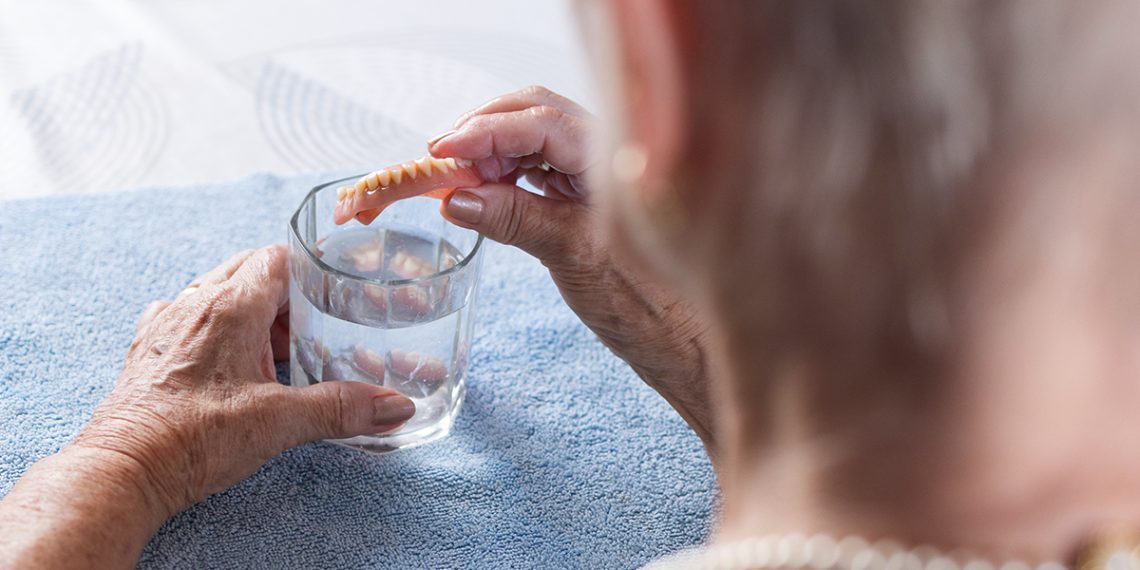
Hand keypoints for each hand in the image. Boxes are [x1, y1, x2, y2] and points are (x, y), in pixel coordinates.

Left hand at [72, 245, 415, 514]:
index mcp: (231, 307)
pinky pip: (188, 318)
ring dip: (253, 310)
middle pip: (250, 271)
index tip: (337, 282)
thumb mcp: (280, 422)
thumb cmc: (191, 439)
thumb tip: (396, 406)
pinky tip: (227, 355)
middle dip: (288, 291)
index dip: (311, 266)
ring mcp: (168, 325)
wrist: (123, 471)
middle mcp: (195, 305)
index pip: (277, 258)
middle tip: (318, 320)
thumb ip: (342, 408)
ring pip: (218, 293)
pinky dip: (216, 327)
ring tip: (280, 345)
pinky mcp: (150, 351)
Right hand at [429, 86, 715, 451]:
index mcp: (619, 159)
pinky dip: (506, 172)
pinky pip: (541, 165)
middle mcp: (613, 153)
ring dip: (491, 151)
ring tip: (458, 181)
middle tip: (441, 162)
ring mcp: (602, 171)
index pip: (540, 121)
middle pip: (535, 114)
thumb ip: (519, 220)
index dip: (484, 131)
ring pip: (535, 137)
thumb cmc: (653, 308)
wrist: (689, 343)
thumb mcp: (577, 260)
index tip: (441, 151)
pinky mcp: (591, 194)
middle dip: (482, 131)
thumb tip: (458, 196)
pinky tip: (485, 191)